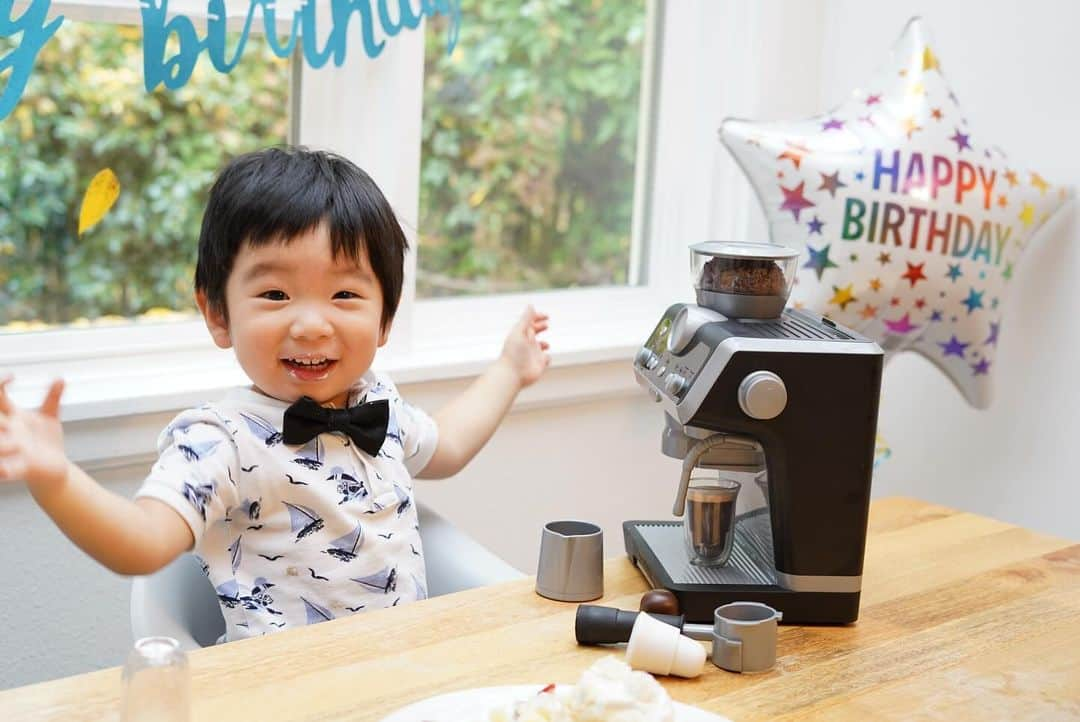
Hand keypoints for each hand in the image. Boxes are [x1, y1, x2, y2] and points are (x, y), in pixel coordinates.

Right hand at [0, 376, 68, 492]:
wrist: (54, 467)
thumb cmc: (46, 440)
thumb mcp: (50, 416)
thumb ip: (53, 397)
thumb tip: (60, 378)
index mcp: (13, 418)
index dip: (0, 384)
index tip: (13, 376)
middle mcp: (8, 432)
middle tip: (7, 420)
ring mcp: (12, 450)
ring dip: (3, 444)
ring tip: (15, 444)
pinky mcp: (21, 468)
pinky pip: (6, 470)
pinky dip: (4, 470)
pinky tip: (4, 471)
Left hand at [499, 306, 550, 388]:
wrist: (512, 374)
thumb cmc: (514, 352)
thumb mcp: (520, 332)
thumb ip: (526, 319)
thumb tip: (531, 306)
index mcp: (522, 334)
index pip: (530, 322)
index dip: (537, 317)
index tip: (546, 316)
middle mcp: (527, 343)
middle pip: (534, 332)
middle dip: (540, 327)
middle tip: (546, 324)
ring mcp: (533, 354)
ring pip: (540, 347)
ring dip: (544, 344)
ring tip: (546, 345)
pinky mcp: (539, 364)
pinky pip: (545, 359)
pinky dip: (547, 358)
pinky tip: (544, 358)